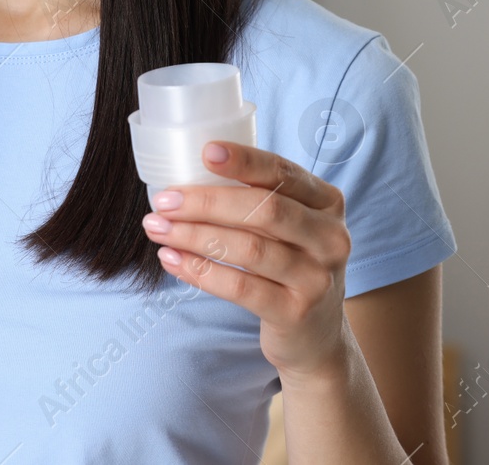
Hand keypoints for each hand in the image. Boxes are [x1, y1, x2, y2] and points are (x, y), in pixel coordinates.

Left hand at [141, 141, 352, 379]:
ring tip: (157, 229)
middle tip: (163, 201)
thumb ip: (259, 200)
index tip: (205, 151)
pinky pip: (240, 288)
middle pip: (264, 209)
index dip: (244, 160)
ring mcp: (317, 278)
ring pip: (248, 249)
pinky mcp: (296, 313)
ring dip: (194, 236)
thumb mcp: (292, 227)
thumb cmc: (290, 265)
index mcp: (328, 202)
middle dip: (206, 202)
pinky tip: (172, 260)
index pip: (283, 172)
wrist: (317, 336)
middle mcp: (331, 237)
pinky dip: (201, 271)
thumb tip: (189, 174)